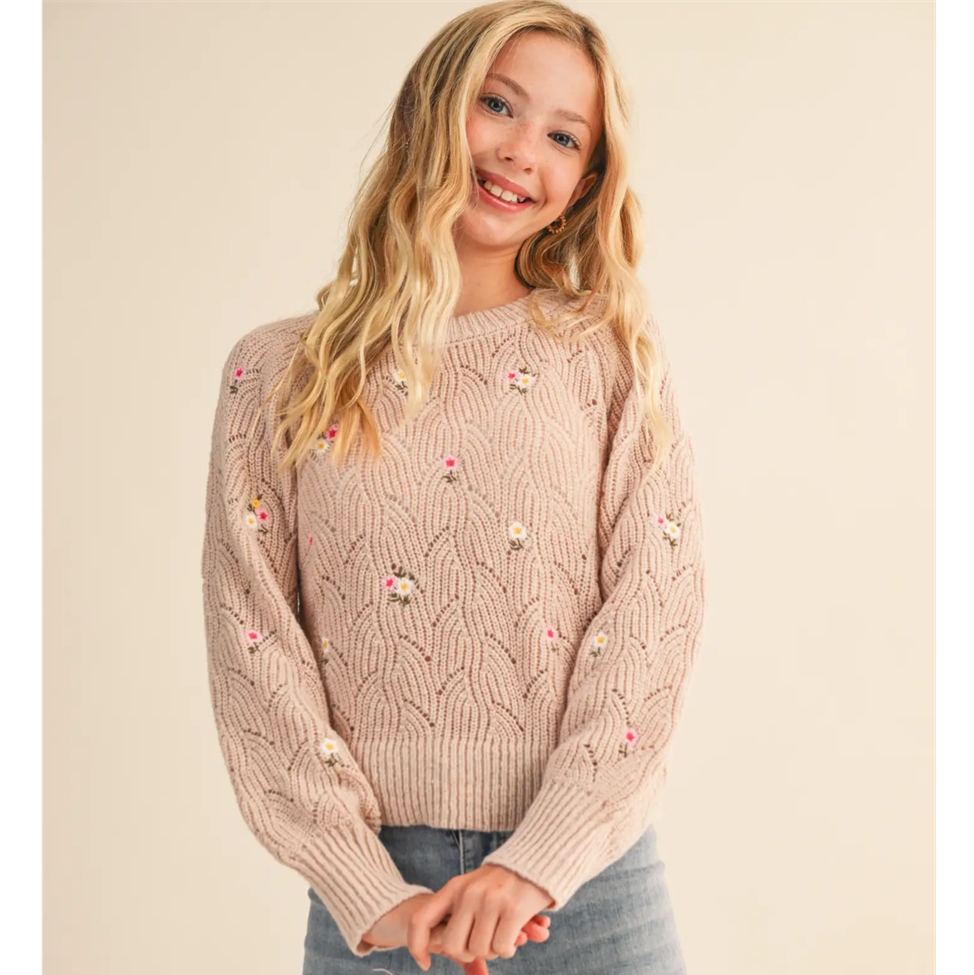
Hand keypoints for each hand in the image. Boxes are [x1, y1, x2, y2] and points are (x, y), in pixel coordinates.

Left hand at [361, 892, 550, 972]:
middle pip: (453, 946)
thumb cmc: (502, 882)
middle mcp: (469, 893)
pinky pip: (502, 948)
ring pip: (480, 950)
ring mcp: (491, 900)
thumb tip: (436, 946)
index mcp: (454, 887)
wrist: (536, 861)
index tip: (425, 962)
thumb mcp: (472, 887)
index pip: (421, 920)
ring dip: (492, 951)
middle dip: (468, 953)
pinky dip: (508, 949)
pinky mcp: (513, 909)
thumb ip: (456, 911)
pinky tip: (515, 936)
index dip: (417, 946)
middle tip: (482, 944)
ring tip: (501, 934)